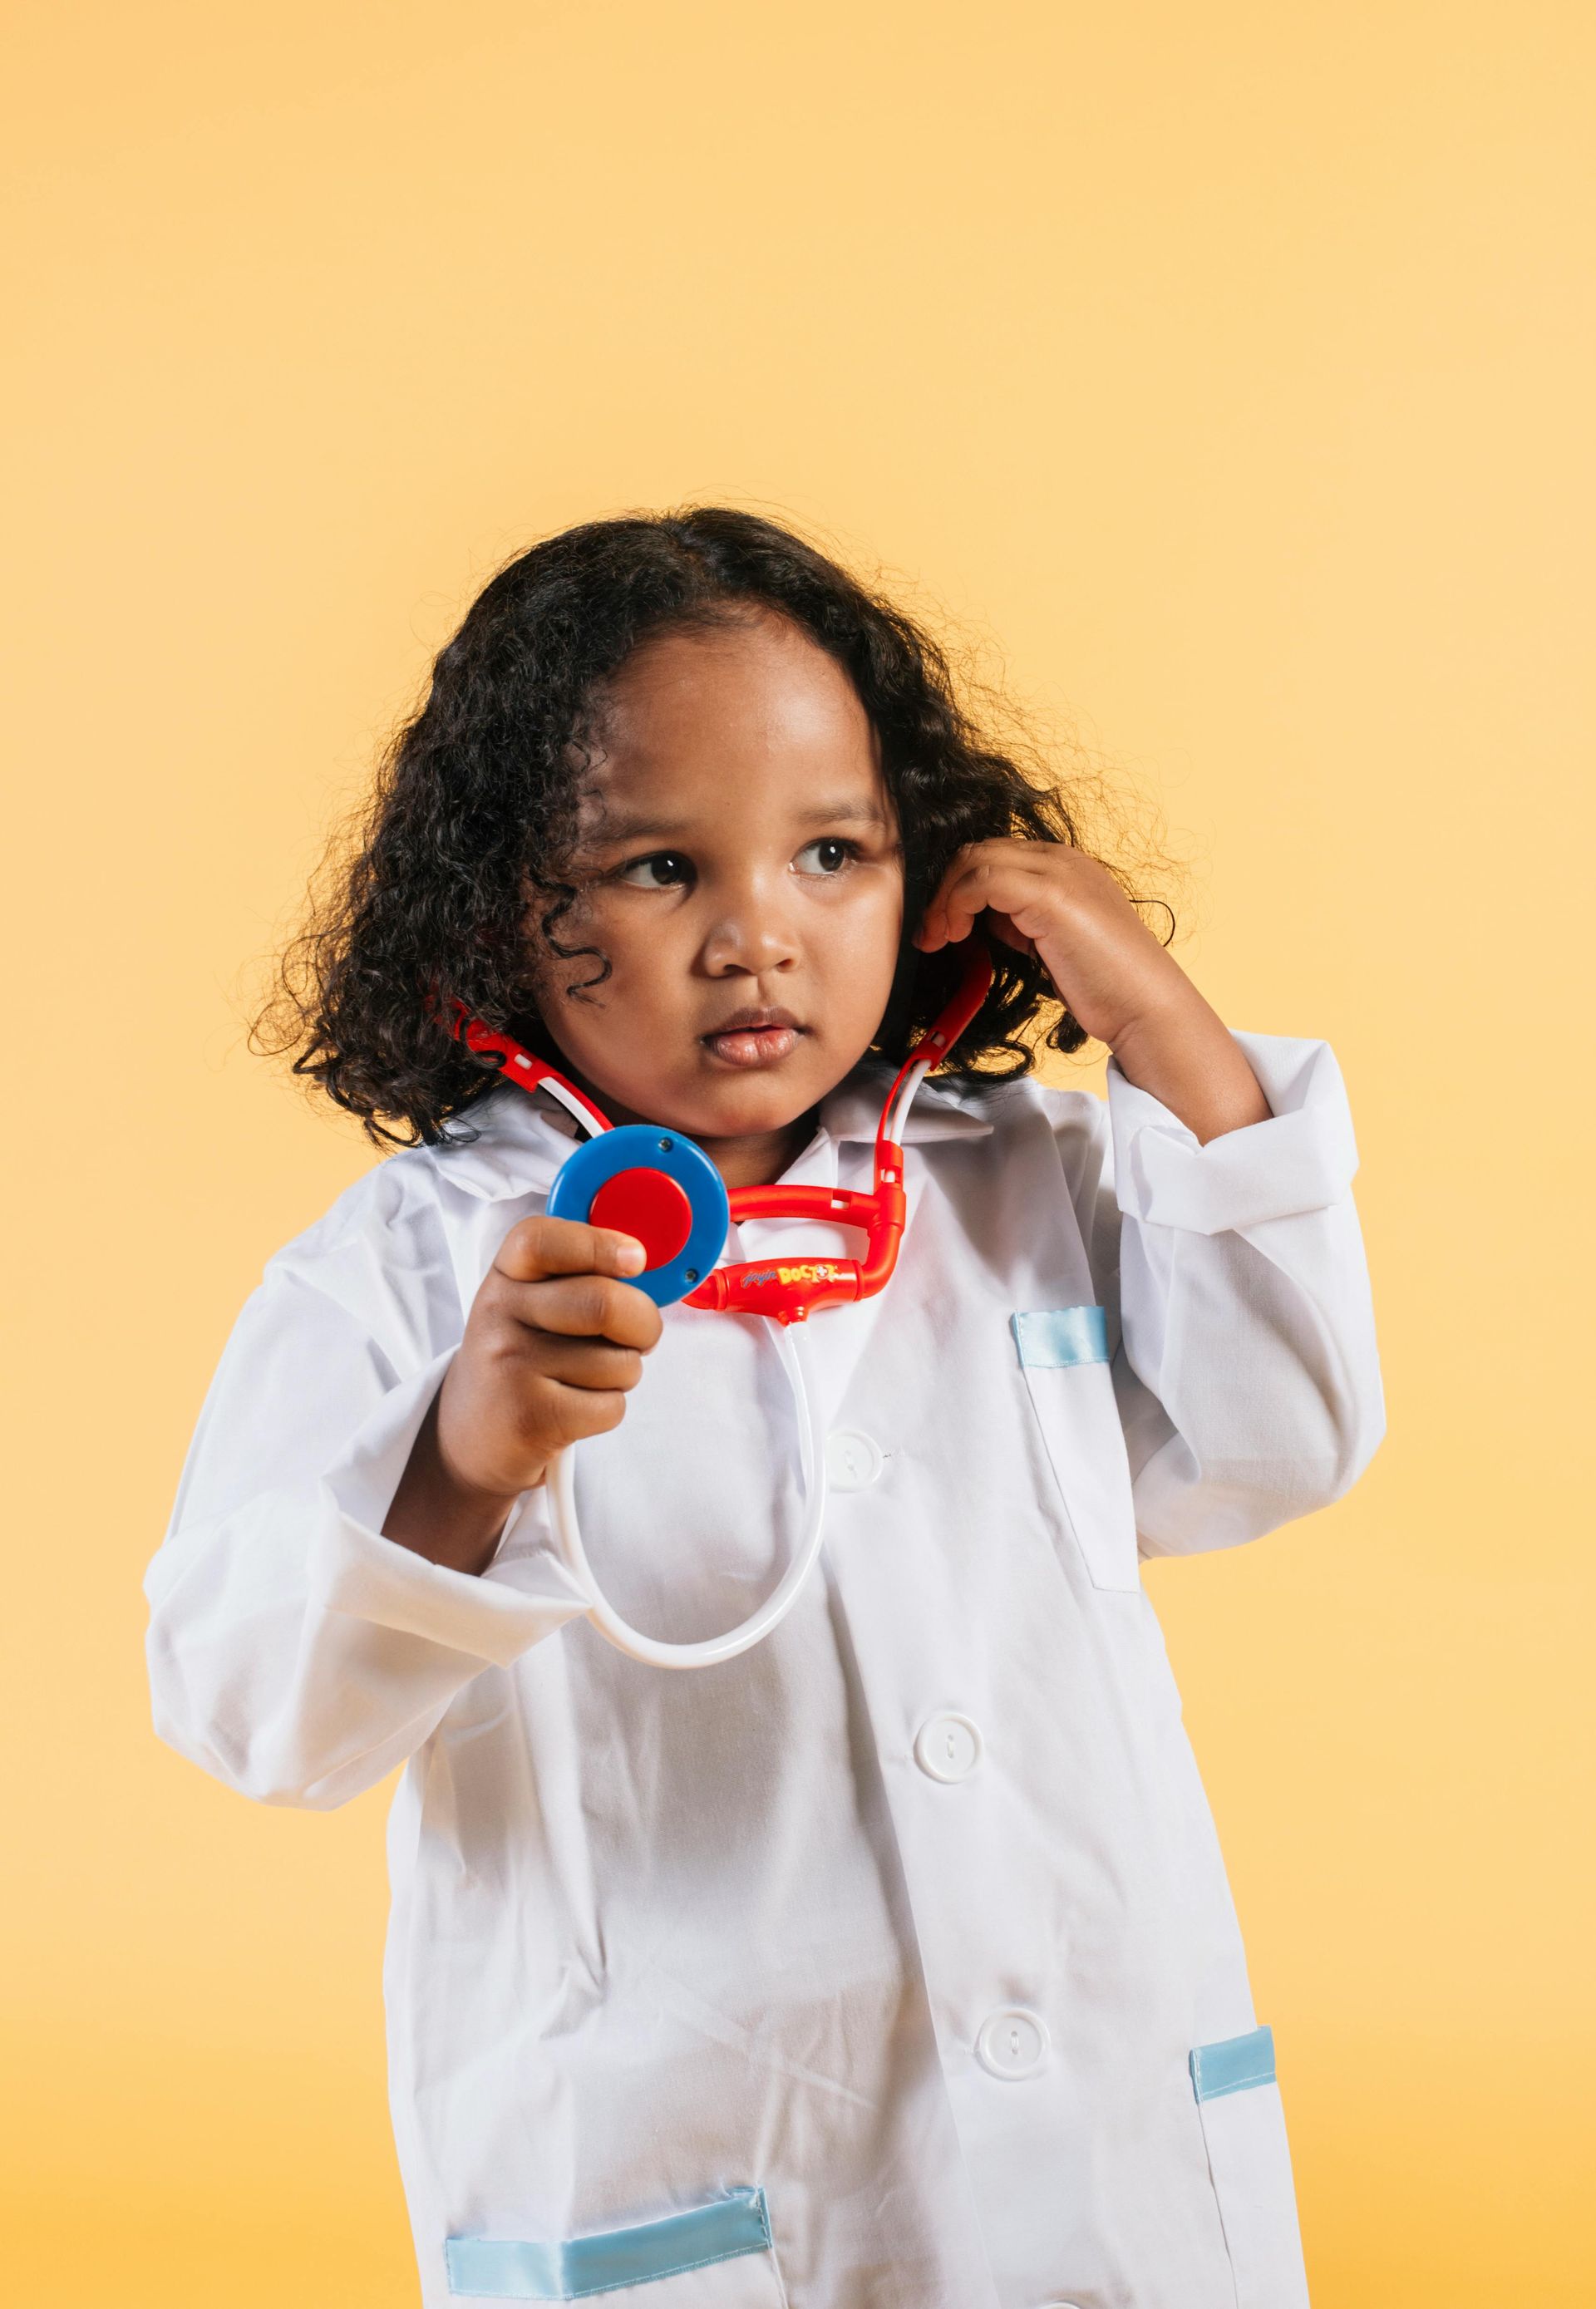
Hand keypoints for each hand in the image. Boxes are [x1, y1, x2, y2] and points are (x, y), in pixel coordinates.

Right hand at [384, 1216, 661, 1572]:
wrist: (472, 1432)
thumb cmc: (526, 1357)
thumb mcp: (533, 1304)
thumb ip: (581, 1277)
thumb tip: (644, 1262)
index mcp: (506, 1276)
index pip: (540, 1239)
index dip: (598, 1244)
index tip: (635, 1260)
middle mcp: (500, 1315)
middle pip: (604, 1304)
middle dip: (644, 1324)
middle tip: (640, 1337)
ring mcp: (510, 1367)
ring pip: (618, 1363)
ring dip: (623, 1374)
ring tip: (585, 1378)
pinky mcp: (529, 1418)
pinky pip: (611, 1407)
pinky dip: (608, 1411)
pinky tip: (574, 1409)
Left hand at [915, 839, 1271, 1142]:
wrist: (1146, 1006)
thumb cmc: (1104, 985)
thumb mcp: (1052, 942)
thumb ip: (1021, 920)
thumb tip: (985, 915)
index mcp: (1065, 866)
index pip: (993, 856)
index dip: (959, 887)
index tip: (944, 927)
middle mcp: (1061, 859)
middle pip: (978, 851)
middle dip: (944, 889)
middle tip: (930, 934)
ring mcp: (1058, 872)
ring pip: (974, 860)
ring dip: (944, 899)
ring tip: (938, 937)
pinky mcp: (1051, 895)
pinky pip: (982, 880)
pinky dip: (957, 904)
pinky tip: (954, 935)